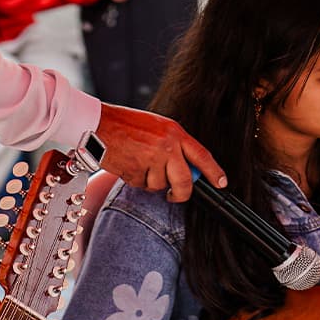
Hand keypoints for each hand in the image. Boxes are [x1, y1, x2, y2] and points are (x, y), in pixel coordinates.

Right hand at [94, 103, 225, 200]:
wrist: (98, 124)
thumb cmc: (125, 124)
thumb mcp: (157, 126)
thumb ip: (173, 144)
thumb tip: (186, 167)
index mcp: (174, 132)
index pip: (201, 155)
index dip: (214, 172)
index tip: (221, 183)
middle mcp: (166, 146)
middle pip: (185, 181)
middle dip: (181, 194)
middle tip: (174, 195)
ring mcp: (150, 159)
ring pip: (159, 185)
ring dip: (150, 182)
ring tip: (138, 164)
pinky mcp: (135, 170)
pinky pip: (141, 185)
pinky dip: (135, 180)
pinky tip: (128, 164)